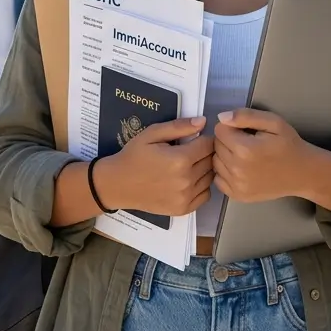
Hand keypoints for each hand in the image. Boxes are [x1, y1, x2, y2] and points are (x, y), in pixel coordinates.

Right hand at [95, 117, 212, 215]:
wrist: (118, 184)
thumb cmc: (134, 156)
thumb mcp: (152, 134)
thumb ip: (178, 127)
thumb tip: (203, 122)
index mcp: (180, 159)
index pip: (208, 144)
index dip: (204, 138)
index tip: (195, 138)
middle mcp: (187, 180)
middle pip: (211, 160)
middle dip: (205, 152)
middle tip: (192, 150)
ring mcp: (186, 197)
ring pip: (210, 177)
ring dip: (205, 169)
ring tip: (190, 165)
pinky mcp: (184, 209)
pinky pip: (206, 194)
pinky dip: (202, 186)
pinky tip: (189, 180)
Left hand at [213, 108, 312, 203]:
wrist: (302, 173)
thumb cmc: (288, 145)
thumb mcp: (273, 122)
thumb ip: (246, 116)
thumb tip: (222, 117)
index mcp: (245, 149)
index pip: (220, 130)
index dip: (232, 127)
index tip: (245, 131)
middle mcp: (237, 169)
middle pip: (216, 146)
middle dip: (228, 140)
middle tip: (247, 142)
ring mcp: (236, 185)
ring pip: (215, 161)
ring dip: (225, 155)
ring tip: (245, 155)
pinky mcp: (237, 195)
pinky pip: (218, 178)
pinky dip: (225, 172)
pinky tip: (241, 168)